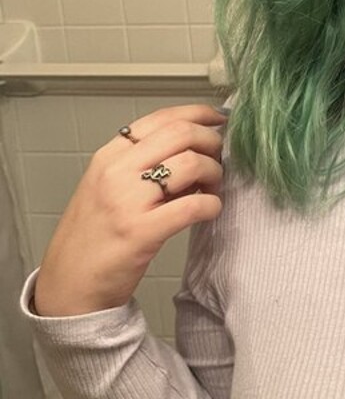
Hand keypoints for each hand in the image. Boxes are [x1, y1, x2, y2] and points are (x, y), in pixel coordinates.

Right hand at [33, 105, 228, 316]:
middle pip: (180, 133)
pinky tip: (210, 210)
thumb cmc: (92, 236)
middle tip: (218, 157)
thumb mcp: (107, 187)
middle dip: (211, 140)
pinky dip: (212, 205)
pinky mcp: (142, 232)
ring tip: (212, 187)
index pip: (160, 119)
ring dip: (214, 172)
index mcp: (108, 157)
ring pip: (191, 163)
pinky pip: (193, 206)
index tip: (216, 118)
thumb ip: (140, 164)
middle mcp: (116, 172)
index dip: (196, 114)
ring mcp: (128, 201)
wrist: (70, 284)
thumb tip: (191, 150)